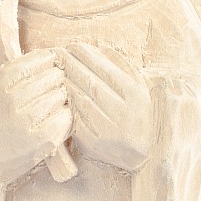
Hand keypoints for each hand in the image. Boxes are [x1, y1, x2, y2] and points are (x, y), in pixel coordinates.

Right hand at [0, 50, 72, 183]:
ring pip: (61, 94)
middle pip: (55, 76)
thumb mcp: (1, 86)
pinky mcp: (42, 138)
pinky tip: (55, 121)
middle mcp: (13, 98)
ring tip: (51, 109)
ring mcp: (28, 118)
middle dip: (57, 82)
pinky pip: (67, 116)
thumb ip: (23, 67)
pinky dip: (65, 117)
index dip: (51, 64)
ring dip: (62, 100)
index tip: (50, 73)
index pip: (43, 58)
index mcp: (3, 80)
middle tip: (51, 93)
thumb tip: (56, 54)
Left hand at [61, 42, 152, 170]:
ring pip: (80, 99)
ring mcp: (106, 128)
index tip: (73, 46)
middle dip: (71, 65)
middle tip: (59, 54)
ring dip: (65, 83)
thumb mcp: (139, 87)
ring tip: (56, 70)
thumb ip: (123, 65)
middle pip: (89, 82)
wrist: (144, 153)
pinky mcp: (93, 142)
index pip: (104, 69)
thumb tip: (100, 46)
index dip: (85, 55)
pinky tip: (60, 93)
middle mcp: (121, 111)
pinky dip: (66, 104)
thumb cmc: (139, 114)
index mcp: (134, 94)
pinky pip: (75, 118)